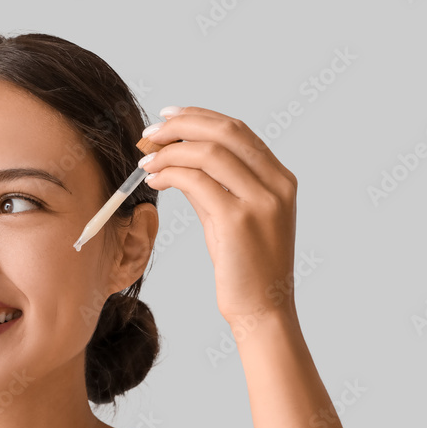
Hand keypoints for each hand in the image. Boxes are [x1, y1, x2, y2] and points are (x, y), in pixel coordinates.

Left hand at [140, 106, 298, 323]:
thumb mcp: (231, 218)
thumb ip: (213, 186)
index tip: (168, 116)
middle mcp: (276, 185)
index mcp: (280, 179)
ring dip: (170, 151)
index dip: (199, 117)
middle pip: (226, 132)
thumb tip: (179, 159)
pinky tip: (154, 180)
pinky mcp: (239, 221)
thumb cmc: (245, 268)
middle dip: (182, 125)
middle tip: (150, 134)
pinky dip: (170, 174)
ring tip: (145, 161)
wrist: (262, 310)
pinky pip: (197, 181)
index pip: (238, 131)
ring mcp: (261, 202)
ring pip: (209, 153)